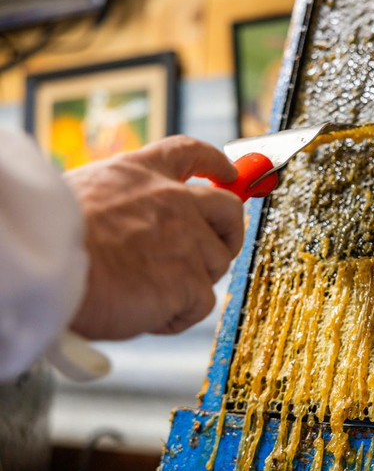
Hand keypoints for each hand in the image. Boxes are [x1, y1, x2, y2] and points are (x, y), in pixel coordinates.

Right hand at [64, 136, 244, 339]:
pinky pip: (202, 304)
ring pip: (216, 263)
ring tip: (149, 294)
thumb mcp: (85, 192)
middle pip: (228, 209)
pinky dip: (178, 317)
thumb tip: (134, 224)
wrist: (45, 263)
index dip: (216, 162)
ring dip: (192, 283)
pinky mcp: (190, 279)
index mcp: (141, 174)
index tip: (229, 173)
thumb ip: (122, 201)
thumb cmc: (49, 235)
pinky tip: (148, 315)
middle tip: (218, 250)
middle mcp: (173, 200)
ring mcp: (187, 239)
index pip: (189, 153)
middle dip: (232, 230)